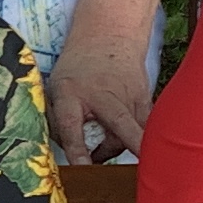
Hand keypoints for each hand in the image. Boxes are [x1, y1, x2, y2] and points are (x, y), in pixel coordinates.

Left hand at [47, 33, 155, 162]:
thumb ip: (56, 123)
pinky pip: (147, 128)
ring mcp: (129, 97)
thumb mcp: (55, 90)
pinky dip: (142, 141)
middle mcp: (103, 96)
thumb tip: (68, 156)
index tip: (83, 166)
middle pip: (120, 122)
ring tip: (105, 153)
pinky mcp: (147, 101)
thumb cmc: (77, 70)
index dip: (78, 148)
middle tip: (143, 164)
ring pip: (135, 133)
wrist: (109, 36)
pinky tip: (133, 146)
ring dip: (126, 149)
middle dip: (132, 143)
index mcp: (71, 94)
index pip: (71, 125)